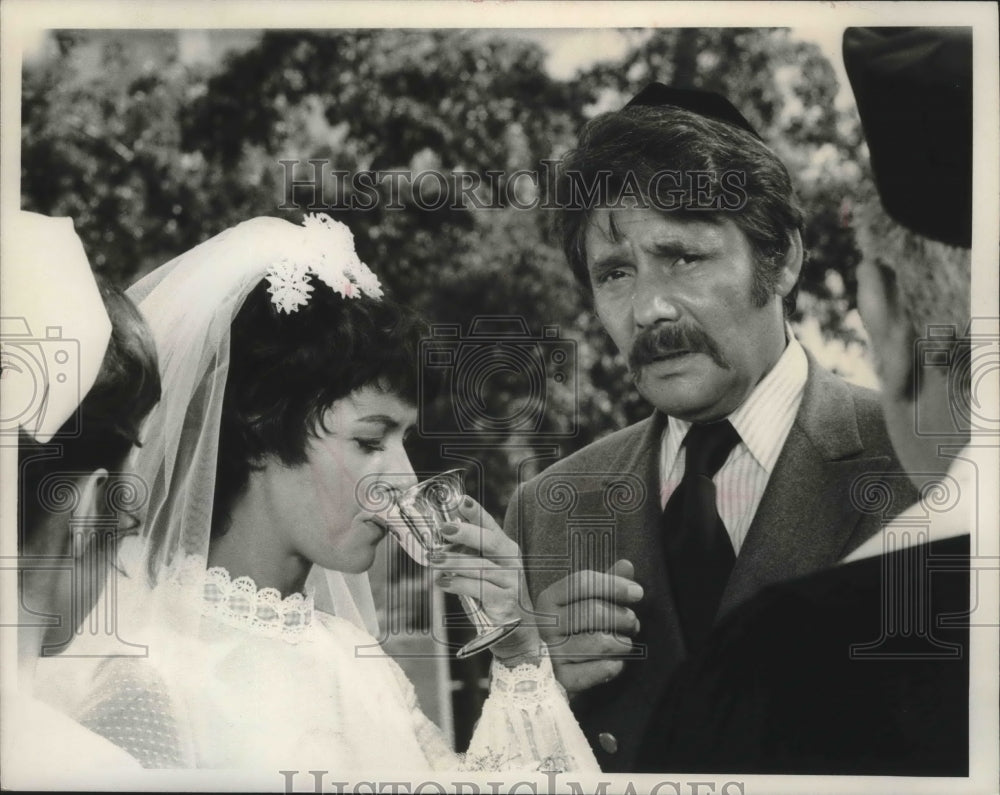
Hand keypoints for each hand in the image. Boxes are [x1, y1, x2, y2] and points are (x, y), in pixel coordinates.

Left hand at [429, 497, 540, 660]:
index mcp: (505, 549)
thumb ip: (469, 556)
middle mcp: (511, 561)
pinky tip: (442, 583)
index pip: (490, 526)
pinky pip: (480, 589)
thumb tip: (437, 543)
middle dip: (466, 533)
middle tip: (444, 529)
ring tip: (434, 559)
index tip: (461, 500)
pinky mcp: (506, 601)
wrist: (516, 631)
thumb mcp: (484, 571)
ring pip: (481, 567)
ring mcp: (511, 581)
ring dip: (454, 562)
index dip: (476, 512)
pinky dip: (459, 584)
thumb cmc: (494, 595)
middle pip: (490, 542)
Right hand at [534, 560, 642, 694]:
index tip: (638, 592)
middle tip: (633, 623)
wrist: (547, 670)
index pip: (582, 582)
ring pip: (598, 642)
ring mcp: (551, 653)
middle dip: (622, 616)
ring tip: (625, 643)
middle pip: (592, 611)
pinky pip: (595, 672)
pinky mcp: (560, 679)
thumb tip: (627, 565)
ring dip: (622, 643)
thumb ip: (605, 584)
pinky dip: (613, 667)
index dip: (614, 585)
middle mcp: (545, 624)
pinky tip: (616, 663)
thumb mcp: (584, 602)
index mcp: (548, 599)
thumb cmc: (573, 629)